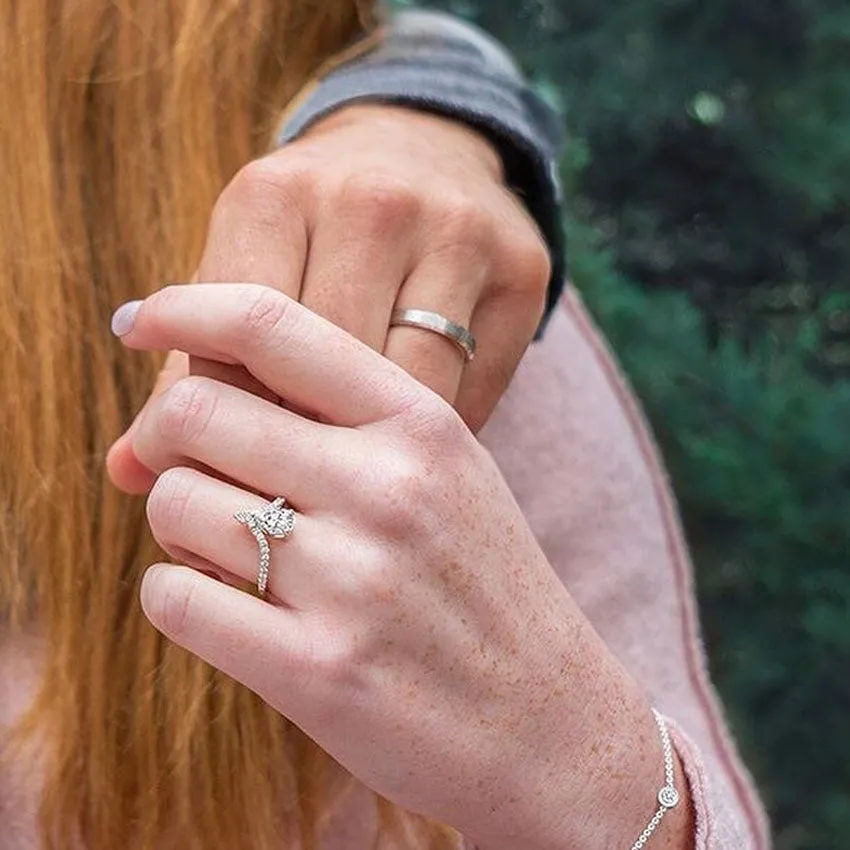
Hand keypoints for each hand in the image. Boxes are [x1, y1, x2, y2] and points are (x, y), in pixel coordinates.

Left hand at [108, 104, 550, 494]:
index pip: (233, 335)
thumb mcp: (253, 273)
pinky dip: (430, 429)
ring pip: (402, 387)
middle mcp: (372, 202)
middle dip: (289, 440)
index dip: (216, 411)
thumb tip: (127, 470)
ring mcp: (457, 230)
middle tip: (276, 484)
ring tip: (333, 480)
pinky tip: (403, 445)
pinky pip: (465, 390)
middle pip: (317, 369)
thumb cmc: (324, 236)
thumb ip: (193, 373)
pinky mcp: (523, 268)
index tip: (196, 453)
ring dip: (364, 447)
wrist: (434, 149)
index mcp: (276, 194)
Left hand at [114, 284, 690, 849]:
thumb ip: (337, 421)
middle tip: (187, 468)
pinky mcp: (317, 671)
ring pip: (173, 500)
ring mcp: (353, 580)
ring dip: (178, 522)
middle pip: (194, 410)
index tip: (142, 323)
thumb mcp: (445, 473)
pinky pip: (173, 597)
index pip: (271, 324)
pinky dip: (179, 595)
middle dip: (165, 436)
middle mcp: (388, 487)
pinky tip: (227, 606)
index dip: (184, 309)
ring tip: (229, 550)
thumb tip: (184, 393)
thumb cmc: (480, 586)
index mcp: (422, 423)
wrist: (548, 722)